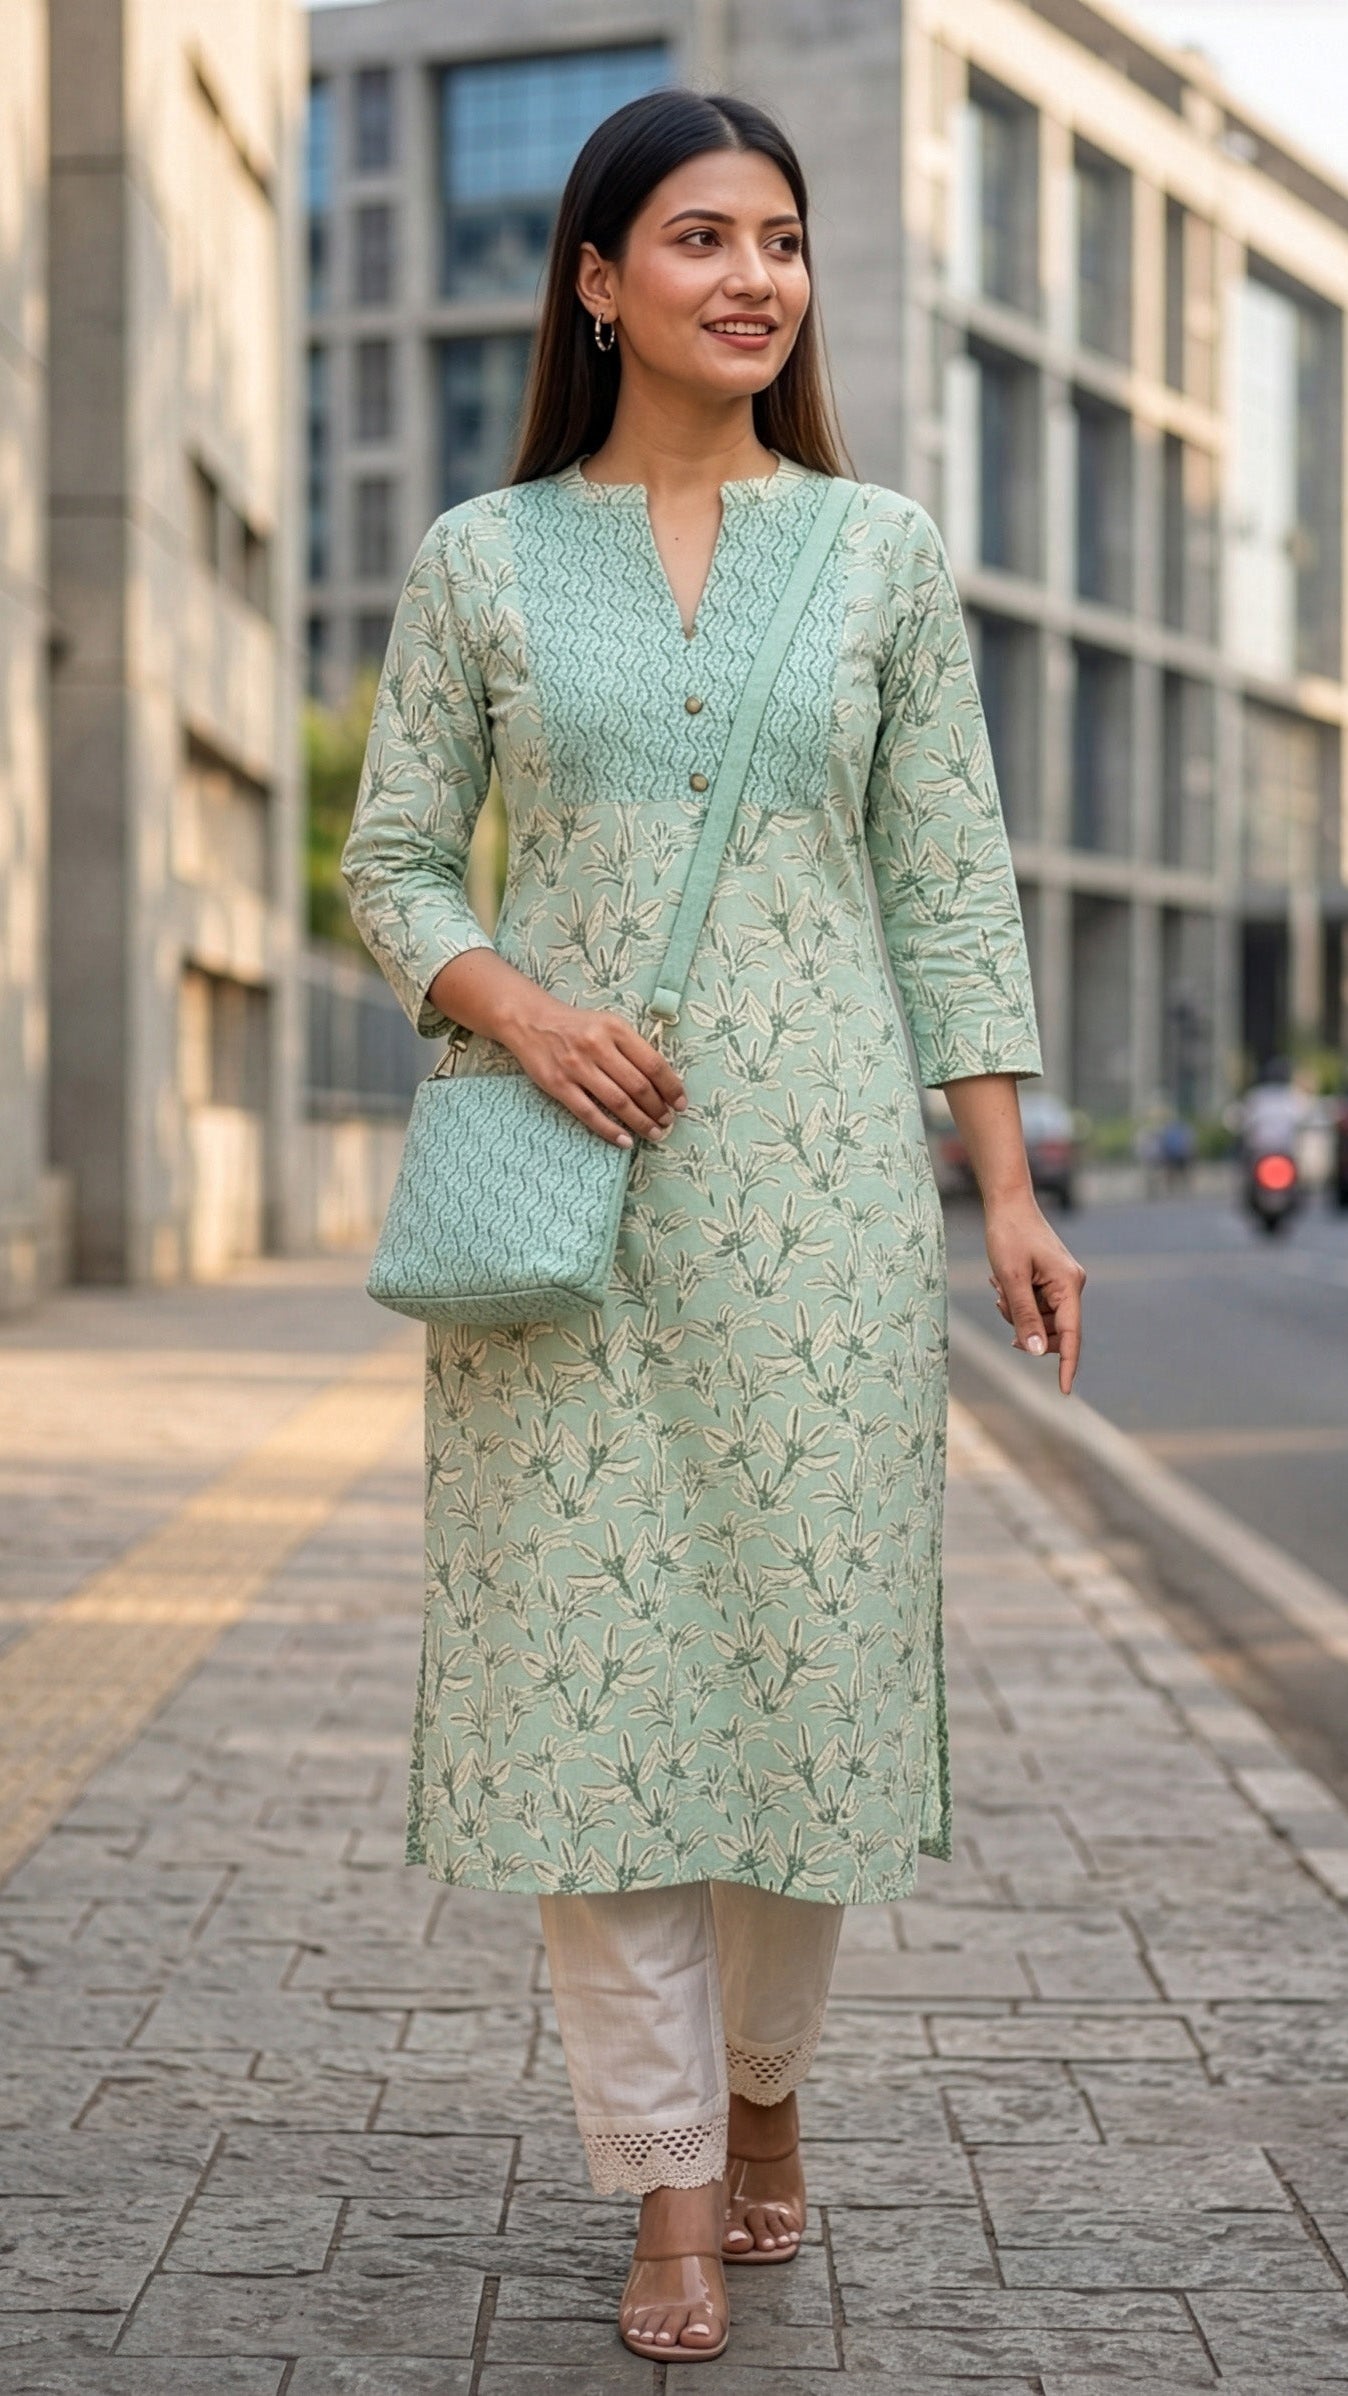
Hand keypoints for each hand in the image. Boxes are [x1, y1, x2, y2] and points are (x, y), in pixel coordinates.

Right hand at [503, 993, 687, 1149]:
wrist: (531, 1021)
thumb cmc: (577, 1026)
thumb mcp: (608, 1024)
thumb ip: (632, 1048)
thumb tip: (662, 1082)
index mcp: (615, 1029)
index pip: (653, 1063)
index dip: (671, 1087)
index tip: (681, 1103)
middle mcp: (597, 1046)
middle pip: (638, 1086)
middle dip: (658, 1109)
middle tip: (668, 1122)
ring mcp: (577, 1067)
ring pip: (618, 1102)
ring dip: (641, 1122)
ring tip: (654, 1132)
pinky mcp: (559, 1085)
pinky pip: (589, 1113)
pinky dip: (610, 1130)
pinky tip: (625, 1140)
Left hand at [984, 1197, 1086, 1395]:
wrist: (1007, 1205)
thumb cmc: (1009, 1236)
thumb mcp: (1011, 1279)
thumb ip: (1024, 1315)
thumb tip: (1034, 1352)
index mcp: (1069, 1284)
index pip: (1071, 1335)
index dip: (1066, 1364)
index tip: (1063, 1392)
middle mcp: (1072, 1286)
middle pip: (1052, 1330)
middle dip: (1025, 1325)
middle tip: (1002, 1303)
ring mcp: (1062, 1284)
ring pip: (1040, 1320)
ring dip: (1017, 1312)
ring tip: (1000, 1288)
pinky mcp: (1051, 1281)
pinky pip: (1035, 1306)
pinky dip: (1017, 1302)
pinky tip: (1002, 1285)